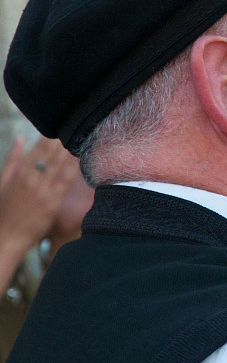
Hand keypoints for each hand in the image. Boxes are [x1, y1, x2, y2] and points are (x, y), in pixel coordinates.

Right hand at [0, 136, 80, 291]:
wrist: (5, 237)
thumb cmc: (4, 209)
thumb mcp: (2, 181)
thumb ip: (13, 159)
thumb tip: (20, 137)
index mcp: (19, 172)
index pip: (38, 148)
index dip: (51, 136)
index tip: (63, 125)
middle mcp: (31, 178)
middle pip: (51, 154)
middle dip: (64, 140)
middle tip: (78, 126)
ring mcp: (42, 190)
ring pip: (60, 165)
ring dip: (72, 150)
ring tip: (83, 136)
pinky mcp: (52, 202)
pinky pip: (66, 182)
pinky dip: (74, 169)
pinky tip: (83, 159)